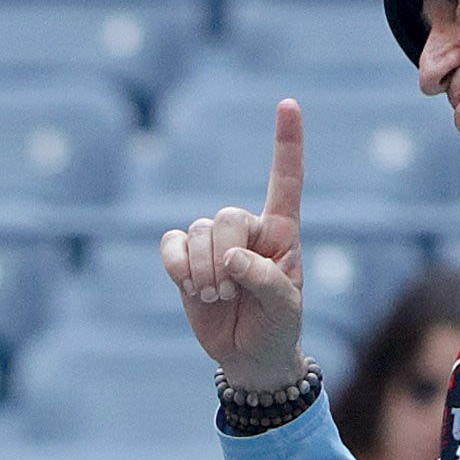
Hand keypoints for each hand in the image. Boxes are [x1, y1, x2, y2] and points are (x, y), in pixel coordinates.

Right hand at [161, 98, 305, 391]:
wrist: (249, 356)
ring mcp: (214, 243)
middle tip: (231, 294)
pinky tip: (186, 284)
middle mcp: (247, 229)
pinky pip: (171, 243)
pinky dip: (176, 263)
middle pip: (227, 216)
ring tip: (217, 298)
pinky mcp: (185, 259)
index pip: (285, 180)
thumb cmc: (277, 327)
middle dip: (224, 257)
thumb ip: (264, 279)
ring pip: (197, 232)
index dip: (287, 142)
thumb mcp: (284, 307)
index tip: (288, 103)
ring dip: (203, 271)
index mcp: (282, 231)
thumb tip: (232, 257)